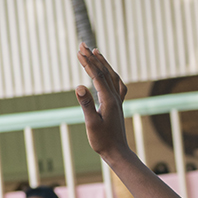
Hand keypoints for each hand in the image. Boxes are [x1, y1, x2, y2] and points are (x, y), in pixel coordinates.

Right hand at [76, 44, 128, 160]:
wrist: (117, 153)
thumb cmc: (103, 141)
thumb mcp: (91, 123)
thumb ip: (86, 104)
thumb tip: (79, 86)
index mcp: (109, 100)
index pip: (97, 76)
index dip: (87, 62)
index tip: (79, 51)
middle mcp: (116, 98)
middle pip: (104, 72)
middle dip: (93, 58)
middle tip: (82, 45)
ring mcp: (118, 101)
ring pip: (112, 77)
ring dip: (103, 63)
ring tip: (96, 52)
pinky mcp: (118, 106)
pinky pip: (117, 85)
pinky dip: (111, 75)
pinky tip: (109, 74)